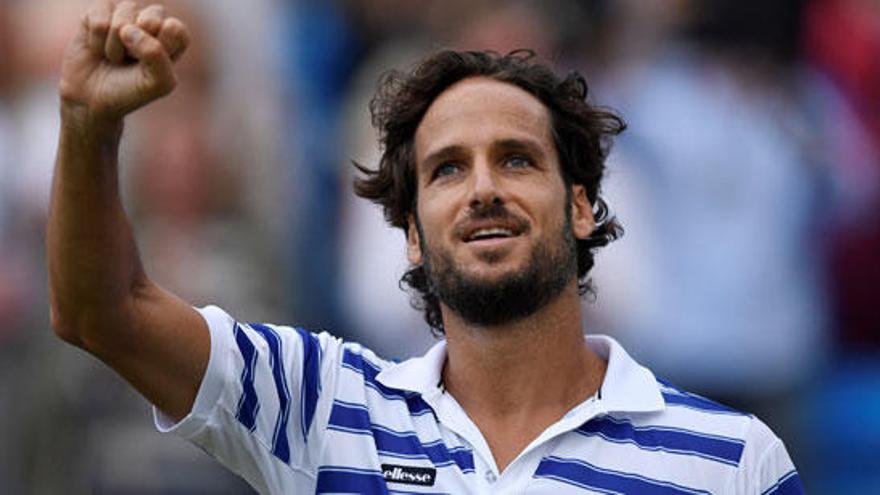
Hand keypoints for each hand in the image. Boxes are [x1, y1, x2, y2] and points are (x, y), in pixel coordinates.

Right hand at [59, 0, 189, 130]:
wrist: (92, 99)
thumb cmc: (130, 91)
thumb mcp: (158, 82)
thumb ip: (156, 54)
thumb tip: (127, 29)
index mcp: (172, 36)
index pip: (175, 28)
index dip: (162, 48)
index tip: (151, 66)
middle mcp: (149, 20)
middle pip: (152, 17)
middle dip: (138, 47)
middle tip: (131, 61)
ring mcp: (123, 13)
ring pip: (122, 19)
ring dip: (115, 47)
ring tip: (114, 58)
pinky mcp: (97, 12)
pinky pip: (98, 20)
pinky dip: (96, 42)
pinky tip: (97, 49)